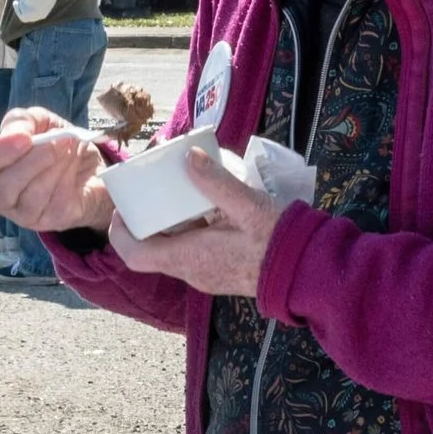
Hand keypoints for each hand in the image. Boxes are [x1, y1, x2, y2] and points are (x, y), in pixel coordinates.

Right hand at [0, 108, 113, 235]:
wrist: (91, 171)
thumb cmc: (55, 147)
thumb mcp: (39, 123)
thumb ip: (22, 121)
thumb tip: (17, 134)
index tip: (24, 138)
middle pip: (4, 185)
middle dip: (34, 159)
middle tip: (58, 140)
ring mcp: (22, 214)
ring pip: (32, 194)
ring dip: (55, 166)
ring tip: (68, 149)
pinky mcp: (48, 221)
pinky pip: (54, 201)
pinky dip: (67, 178)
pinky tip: (73, 168)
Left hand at [107, 147, 291, 297]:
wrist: (312, 272)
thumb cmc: (280, 239)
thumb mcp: (248, 204)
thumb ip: (217, 182)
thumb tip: (189, 156)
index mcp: (190, 258)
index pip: (135, 255)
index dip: (120, 232)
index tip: (122, 208)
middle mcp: (192, 273)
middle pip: (151, 252)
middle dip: (145, 225)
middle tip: (150, 195)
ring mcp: (207, 277)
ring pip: (173, 254)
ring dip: (168, 229)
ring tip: (176, 198)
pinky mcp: (221, 275)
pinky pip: (192, 256)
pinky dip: (188, 235)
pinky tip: (204, 213)